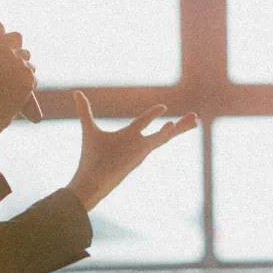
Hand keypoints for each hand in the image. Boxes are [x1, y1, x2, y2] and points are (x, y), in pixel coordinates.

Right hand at [0, 31, 35, 150]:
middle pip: (26, 52)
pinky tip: (20, 92)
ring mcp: (22, 66)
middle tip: (17, 70)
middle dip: (24, 60)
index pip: (15, 36)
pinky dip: (30, 85)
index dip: (17, 42)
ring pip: (31, 67)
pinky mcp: (30, 78)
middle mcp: (11, 54)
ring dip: (27, 74)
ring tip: (15, 85)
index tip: (16, 47)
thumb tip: (11, 53)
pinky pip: (34, 79)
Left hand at [66, 91, 198, 210]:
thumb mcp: (89, 129)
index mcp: (129, 137)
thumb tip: (76, 93)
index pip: (144, 122)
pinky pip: (156, 141)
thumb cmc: (90, 159)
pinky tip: (173, 124)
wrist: (90, 180)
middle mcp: (138, 143)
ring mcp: (141, 149)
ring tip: (196, 119)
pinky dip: (165, 133)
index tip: (164, 107)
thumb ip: (84, 111)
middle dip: (179, 125)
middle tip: (196, 118)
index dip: (153, 113)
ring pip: (165, 136)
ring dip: (181, 128)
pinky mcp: (140, 154)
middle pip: (163, 132)